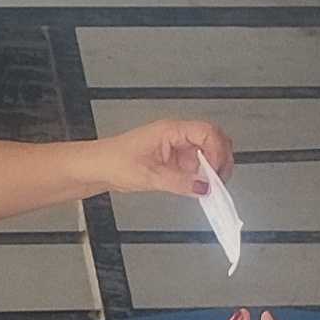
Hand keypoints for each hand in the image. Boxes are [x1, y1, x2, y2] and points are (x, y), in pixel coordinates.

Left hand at [99, 118, 236, 198]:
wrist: (98, 167)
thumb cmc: (114, 161)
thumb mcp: (149, 176)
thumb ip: (179, 182)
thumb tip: (204, 187)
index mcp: (171, 130)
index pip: (207, 132)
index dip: (218, 151)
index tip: (216, 173)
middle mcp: (177, 135)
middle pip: (214, 139)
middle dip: (222, 159)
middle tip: (220, 181)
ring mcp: (177, 147)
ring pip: (208, 153)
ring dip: (213, 169)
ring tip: (211, 187)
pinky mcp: (174, 160)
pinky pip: (197, 165)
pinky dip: (203, 177)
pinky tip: (200, 188)